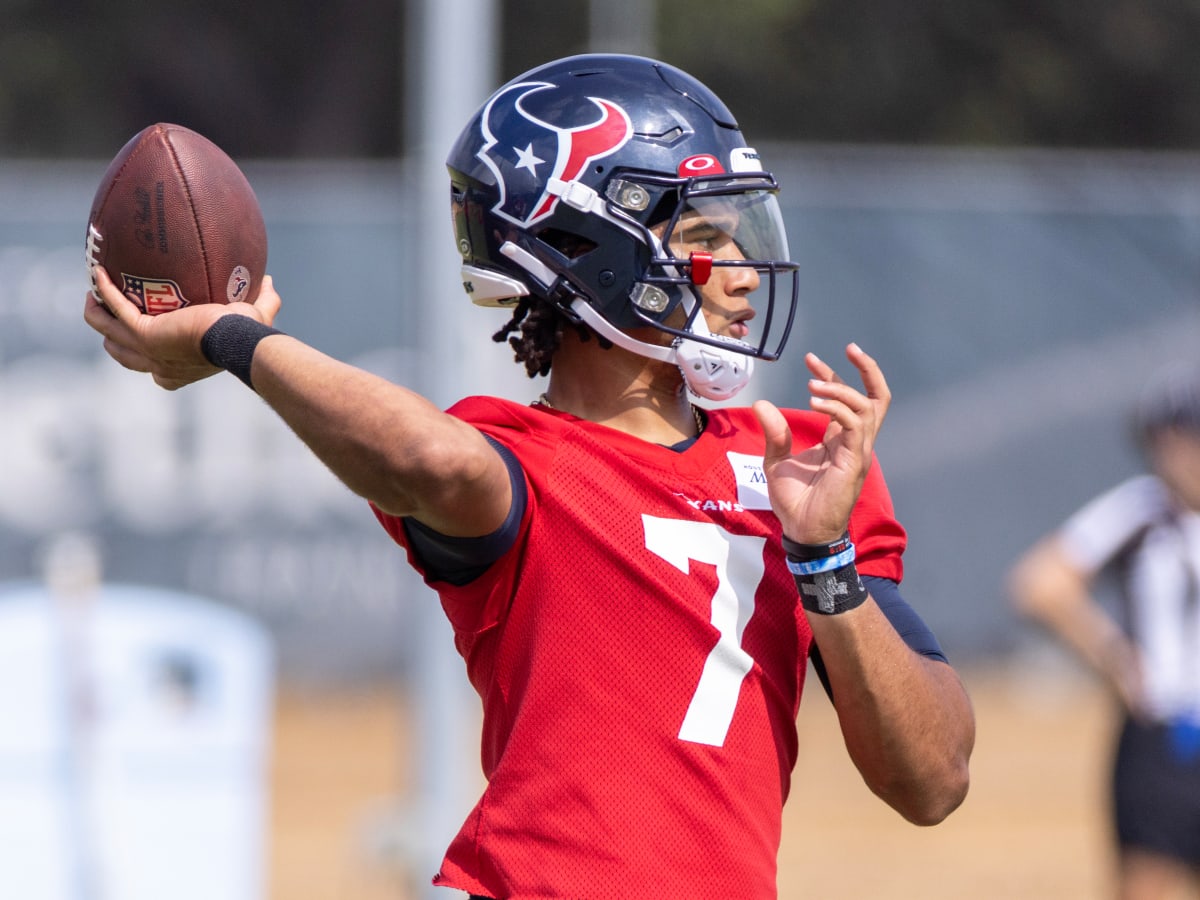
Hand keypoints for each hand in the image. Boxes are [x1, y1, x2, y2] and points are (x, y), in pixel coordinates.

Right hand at [84, 266, 281, 390]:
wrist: (237, 340)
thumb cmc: (247, 335)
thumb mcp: (255, 318)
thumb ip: (265, 302)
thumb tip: (269, 280)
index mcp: (178, 370)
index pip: (154, 370)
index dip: (144, 354)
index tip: (145, 332)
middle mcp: (158, 365)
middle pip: (123, 354)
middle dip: (112, 335)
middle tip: (107, 311)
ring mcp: (147, 351)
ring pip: (109, 333)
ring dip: (98, 314)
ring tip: (94, 293)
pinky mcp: (144, 333)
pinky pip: (116, 308)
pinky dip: (106, 290)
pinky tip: (99, 272)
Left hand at [752, 343, 889, 543]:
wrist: (801, 531)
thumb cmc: (794, 501)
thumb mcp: (776, 459)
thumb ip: (774, 432)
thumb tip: (762, 403)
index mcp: (840, 440)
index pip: (849, 399)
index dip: (834, 375)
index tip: (812, 358)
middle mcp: (854, 442)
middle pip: (878, 398)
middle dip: (867, 370)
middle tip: (848, 348)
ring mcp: (858, 452)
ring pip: (868, 407)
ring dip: (842, 389)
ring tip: (814, 384)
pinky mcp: (854, 462)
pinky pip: (854, 425)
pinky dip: (837, 408)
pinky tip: (815, 401)